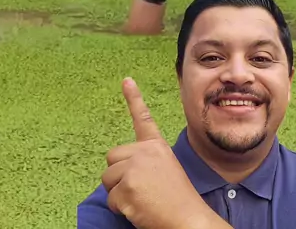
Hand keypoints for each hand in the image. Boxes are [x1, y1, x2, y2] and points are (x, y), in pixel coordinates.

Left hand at [102, 79, 206, 228]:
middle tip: (139, 189)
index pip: (143, 118)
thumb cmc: (178, 200)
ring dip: (119, 193)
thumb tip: (122, 165)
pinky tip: (140, 210)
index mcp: (156, 146)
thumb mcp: (166, 169)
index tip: (126, 80)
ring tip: (141, 200)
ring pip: (108, 179)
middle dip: (118, 175)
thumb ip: (145, 161)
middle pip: (112, 158)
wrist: (188, 219)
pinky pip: (111, 199)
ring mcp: (134, 168)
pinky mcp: (127, 187)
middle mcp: (144, 152)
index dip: (133, 98)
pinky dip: (121, 208)